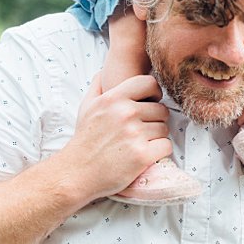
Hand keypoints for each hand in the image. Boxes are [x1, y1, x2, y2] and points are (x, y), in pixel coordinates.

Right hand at [56, 73, 173, 199]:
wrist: (76, 173)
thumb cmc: (84, 140)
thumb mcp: (86, 107)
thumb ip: (98, 85)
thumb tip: (105, 70)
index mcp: (113, 98)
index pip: (149, 83)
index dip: (154, 94)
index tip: (149, 104)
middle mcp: (125, 113)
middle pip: (161, 109)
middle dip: (155, 120)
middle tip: (141, 131)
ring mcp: (134, 134)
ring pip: (165, 129)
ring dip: (156, 137)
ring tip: (139, 144)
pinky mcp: (142, 155)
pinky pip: (166, 146)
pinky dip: (159, 152)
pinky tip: (144, 155)